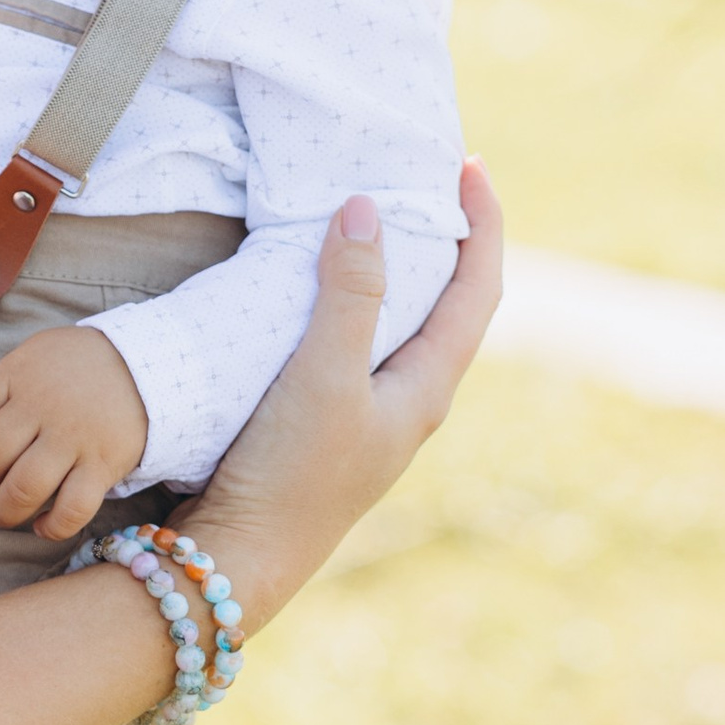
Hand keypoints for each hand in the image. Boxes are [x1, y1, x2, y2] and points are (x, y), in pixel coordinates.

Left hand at [0, 323, 149, 538]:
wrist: (148, 363)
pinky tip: (43, 525)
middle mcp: (42, 405)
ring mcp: (74, 436)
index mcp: (18, 374)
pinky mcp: (103, 464)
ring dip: (5, 511)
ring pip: (23, 488)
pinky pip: (71, 509)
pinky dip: (51, 527)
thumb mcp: (34, 356)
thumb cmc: (77, 367)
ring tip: (6, 511)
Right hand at [194, 160, 503, 633]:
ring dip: (402, 270)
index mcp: (428, 389)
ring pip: (406, 327)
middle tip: (426, 181)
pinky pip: (362, 346)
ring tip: (378, 219)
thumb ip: (347, 295)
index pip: (479, 289)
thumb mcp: (321, 376)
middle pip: (451, 304)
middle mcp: (411, 403)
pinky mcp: (330, 426)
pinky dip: (359, 301)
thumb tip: (365, 210)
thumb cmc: (289, 473)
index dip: (483, 223)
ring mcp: (371, 418)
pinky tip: (321, 291)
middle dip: (447, 239)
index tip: (469, 164)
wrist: (240, 560)